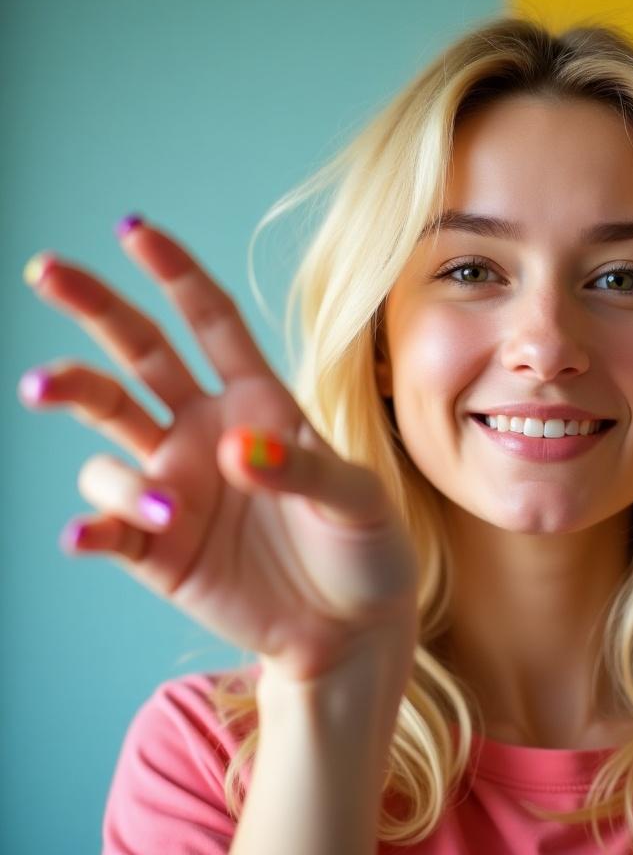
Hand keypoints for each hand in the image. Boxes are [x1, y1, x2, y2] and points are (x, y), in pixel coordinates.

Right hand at [19, 218, 418, 684]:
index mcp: (258, 403)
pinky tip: (86, 536)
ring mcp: (176, 488)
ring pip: (107, 441)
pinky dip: (92, 528)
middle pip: (137, 357)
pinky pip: (106, 528)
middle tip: (47, 271)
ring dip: (113, 462)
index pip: (210, 324)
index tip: (134, 228)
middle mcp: (205, 433)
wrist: (352, 626)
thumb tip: (233, 452)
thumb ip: (301, 470)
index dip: (175, 274)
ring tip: (164, 509)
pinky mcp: (158, 549)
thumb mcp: (357, 501)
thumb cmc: (364, 547)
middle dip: (93, 310)